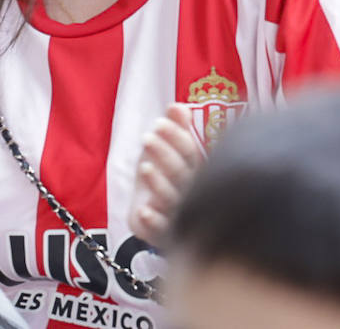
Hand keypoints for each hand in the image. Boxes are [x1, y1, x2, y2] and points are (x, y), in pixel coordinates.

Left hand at [126, 104, 204, 248]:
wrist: (164, 222)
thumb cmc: (168, 181)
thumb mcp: (169, 153)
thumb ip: (176, 130)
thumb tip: (177, 106)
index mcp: (196, 170)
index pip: (190, 152)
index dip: (176, 136)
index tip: (159, 122)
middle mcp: (192, 192)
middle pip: (182, 173)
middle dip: (165, 154)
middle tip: (147, 138)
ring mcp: (179, 213)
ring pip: (172, 199)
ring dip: (159, 183)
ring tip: (144, 167)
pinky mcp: (164, 234)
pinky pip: (162, 229)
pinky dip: (154, 221)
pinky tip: (143, 209)